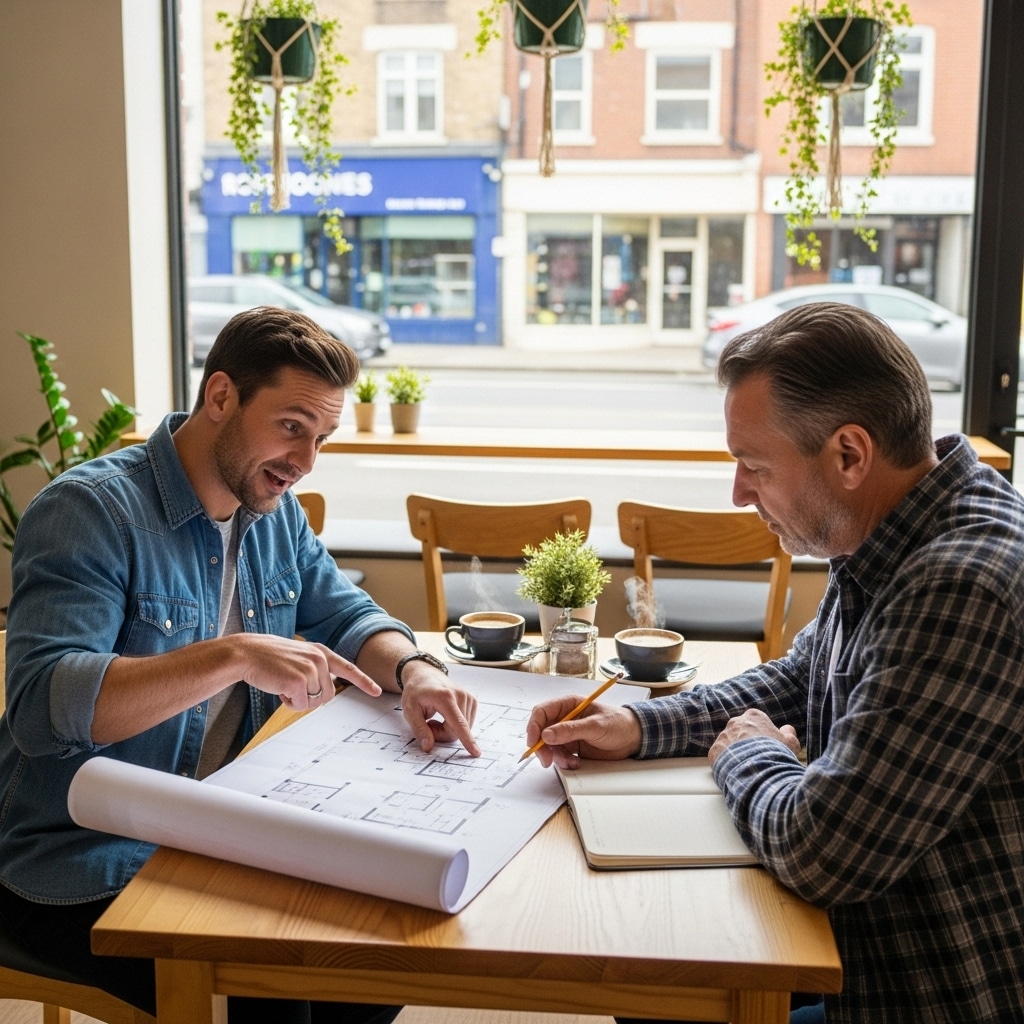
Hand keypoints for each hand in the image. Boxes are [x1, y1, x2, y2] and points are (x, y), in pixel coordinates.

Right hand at [231, 635, 380, 710]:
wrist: (247, 653)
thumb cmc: (269, 658)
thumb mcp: (299, 656)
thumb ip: (316, 668)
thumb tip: (327, 689)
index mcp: (321, 652)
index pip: (348, 668)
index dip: (363, 681)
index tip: (377, 691)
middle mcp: (319, 659)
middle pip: (328, 695)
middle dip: (310, 697)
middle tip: (292, 686)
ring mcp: (310, 669)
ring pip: (314, 702)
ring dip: (298, 700)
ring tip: (284, 683)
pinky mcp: (298, 681)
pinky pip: (300, 705)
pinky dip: (288, 702)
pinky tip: (279, 688)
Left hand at [399, 661, 479, 755]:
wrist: (425, 675)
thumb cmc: (416, 692)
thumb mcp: (409, 710)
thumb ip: (419, 729)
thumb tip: (428, 746)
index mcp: (445, 697)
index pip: (458, 723)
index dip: (467, 740)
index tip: (476, 753)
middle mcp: (461, 696)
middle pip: (457, 731)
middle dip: (442, 734)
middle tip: (429, 724)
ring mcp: (468, 697)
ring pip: (463, 729)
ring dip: (448, 729)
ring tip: (437, 717)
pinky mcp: (472, 700)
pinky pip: (466, 724)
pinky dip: (455, 724)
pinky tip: (446, 715)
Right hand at [524, 697, 641, 769]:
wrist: (633, 738)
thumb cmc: (618, 724)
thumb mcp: (595, 726)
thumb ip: (571, 730)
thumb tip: (547, 735)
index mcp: (568, 705)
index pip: (542, 712)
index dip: (534, 726)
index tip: (533, 742)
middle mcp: (565, 718)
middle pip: (541, 731)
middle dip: (542, 747)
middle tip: (546, 760)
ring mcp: (568, 733)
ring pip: (549, 746)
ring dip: (556, 757)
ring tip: (571, 762)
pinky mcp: (572, 747)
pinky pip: (559, 755)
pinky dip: (564, 762)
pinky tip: (576, 762)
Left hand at [708, 709, 800, 764]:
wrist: (757, 769)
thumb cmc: (776, 753)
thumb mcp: (790, 742)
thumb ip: (789, 733)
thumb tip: (787, 729)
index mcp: (754, 716)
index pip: (756, 721)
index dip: (762, 735)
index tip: (766, 746)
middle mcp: (735, 722)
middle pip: (741, 731)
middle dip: (747, 742)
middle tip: (755, 756)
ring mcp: (723, 735)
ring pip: (729, 743)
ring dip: (736, 752)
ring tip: (746, 766)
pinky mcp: (714, 750)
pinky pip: (720, 755)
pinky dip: (727, 762)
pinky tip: (736, 771)